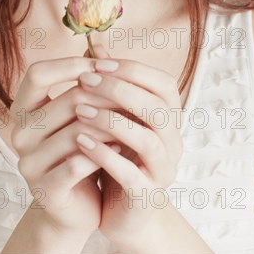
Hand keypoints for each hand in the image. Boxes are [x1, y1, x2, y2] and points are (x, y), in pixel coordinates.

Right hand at [9, 54, 119, 236]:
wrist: (76, 207)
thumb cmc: (80, 150)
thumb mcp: (79, 113)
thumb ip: (85, 81)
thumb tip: (100, 42)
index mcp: (22, 109)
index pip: (37, 73)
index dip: (69, 64)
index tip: (102, 65)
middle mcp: (19, 133)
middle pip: (66, 101)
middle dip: (103, 96)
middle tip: (131, 95)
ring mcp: (28, 163)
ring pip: (76, 132)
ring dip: (109, 125)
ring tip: (132, 121)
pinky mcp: (45, 190)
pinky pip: (78, 163)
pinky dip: (105, 152)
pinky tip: (123, 148)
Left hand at [75, 45, 183, 249]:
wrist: (125, 211)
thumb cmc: (120, 154)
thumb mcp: (116, 115)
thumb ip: (109, 81)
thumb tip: (94, 42)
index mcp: (169, 117)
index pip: (162, 83)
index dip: (131, 69)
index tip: (97, 64)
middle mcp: (173, 141)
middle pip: (157, 107)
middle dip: (119, 90)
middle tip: (84, 81)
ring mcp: (163, 170)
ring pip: (147, 139)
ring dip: (112, 121)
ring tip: (79, 111)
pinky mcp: (147, 196)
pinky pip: (131, 175)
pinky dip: (106, 156)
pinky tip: (80, 143)